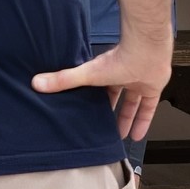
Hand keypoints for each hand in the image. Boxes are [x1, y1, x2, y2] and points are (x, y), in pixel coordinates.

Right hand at [33, 37, 173, 141]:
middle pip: (115, 96)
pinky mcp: (152, 88)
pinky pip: (148, 107)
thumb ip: (64, 80)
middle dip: (110, 112)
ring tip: (120, 136)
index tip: (86, 112)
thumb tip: (37, 83)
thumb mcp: (87, 74)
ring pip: (132, 103)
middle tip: (104, 128)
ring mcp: (138, 82)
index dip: (93, 100)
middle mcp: (122, 76)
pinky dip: (143, 121)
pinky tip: (138, 135)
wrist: (147, 52)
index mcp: (105, 72)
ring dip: (126, 119)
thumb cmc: (119, 59)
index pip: (97, 88)